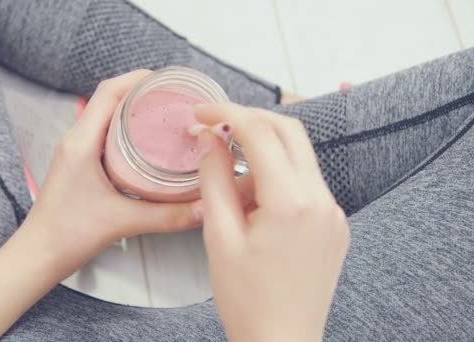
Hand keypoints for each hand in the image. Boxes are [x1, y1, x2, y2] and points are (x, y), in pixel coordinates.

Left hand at [24, 70, 199, 276]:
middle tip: (174, 98)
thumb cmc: (67, 234)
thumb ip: (167, 216)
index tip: (166, 79)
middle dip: (142, 93)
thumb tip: (204, 208)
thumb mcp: (123, 221)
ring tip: (166, 116)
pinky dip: (127, 132)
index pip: (108, 92)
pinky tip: (148, 147)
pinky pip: (104, 136)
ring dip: (134, 111)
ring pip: (107, 118)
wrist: (38, 255)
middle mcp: (76, 141)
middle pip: (109, 100)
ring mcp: (76, 152)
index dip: (137, 79)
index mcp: (81, 142)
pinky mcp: (80, 165)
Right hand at [195, 103, 349, 341]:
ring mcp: (333, 212)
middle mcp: (321, 200)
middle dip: (250, 121)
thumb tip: (210, 139)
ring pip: (297, 158)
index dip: (227, 114)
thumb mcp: (219, 236)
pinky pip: (306, 185)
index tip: (202, 113)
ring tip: (232, 197)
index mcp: (291, 202)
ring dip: (262, 158)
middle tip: (216, 130)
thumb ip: (214, 179)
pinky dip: (278, 181)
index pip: (260, 132)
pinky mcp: (335, 225)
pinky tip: (255, 211)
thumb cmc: (247, 299)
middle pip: (289, 131)